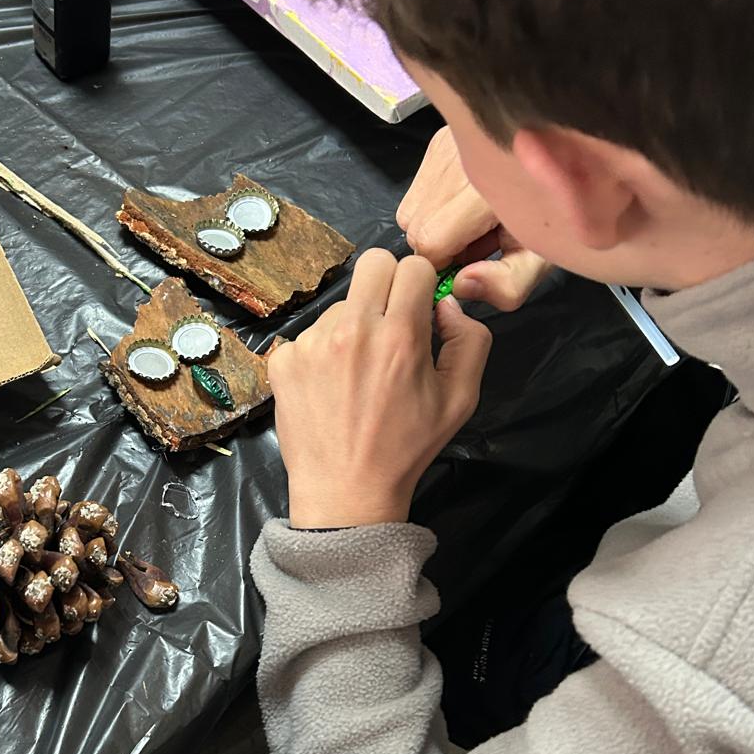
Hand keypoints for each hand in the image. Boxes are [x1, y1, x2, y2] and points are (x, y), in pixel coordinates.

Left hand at [267, 251, 491, 529]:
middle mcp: (353, 330)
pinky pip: (309, 334)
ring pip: (341, 303)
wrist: (345, 491)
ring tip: (357, 371)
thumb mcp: (461, 399)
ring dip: (354, 323)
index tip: (419, 309)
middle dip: (388, 283)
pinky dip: (322, 352)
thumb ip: (470, 340)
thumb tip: (447, 305)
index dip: (422, 285)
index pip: (414, 265)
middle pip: (373, 262)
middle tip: (390, 321)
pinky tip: (330, 386)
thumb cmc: (406, 448)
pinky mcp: (283, 359)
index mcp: (400, 336)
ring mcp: (312, 343)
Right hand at [396, 126, 549, 311]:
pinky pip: (416, 191)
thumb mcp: (539, 259)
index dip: (445, 264)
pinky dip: (433, 207)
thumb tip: (460, 284)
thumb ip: (507, 284)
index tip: (472, 265)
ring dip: (433, 228)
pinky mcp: (437, 142)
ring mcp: (445, 147)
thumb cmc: (554, 216)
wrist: (566, 162)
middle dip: (439, 248)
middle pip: (414, 227)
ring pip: (410, 211)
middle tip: (478, 245)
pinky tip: (465, 205)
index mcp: (488, 189)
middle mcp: (459, 159)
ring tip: (473, 225)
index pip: (430, 241)